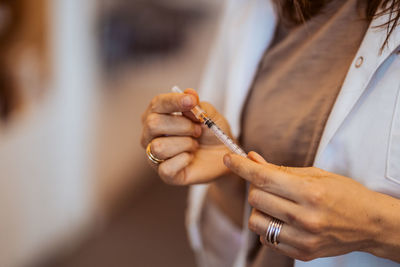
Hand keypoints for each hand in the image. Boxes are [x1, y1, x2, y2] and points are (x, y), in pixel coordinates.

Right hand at [141, 89, 232, 184]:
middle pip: (153, 124)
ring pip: (159, 147)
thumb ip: (197, 105)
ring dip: (184, 144)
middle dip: (182, 125)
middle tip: (197, 130)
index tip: (191, 101)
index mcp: (158, 114)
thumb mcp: (209, 114)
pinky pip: (166, 168)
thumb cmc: (211, 132)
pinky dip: (183, 160)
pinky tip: (190, 157)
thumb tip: (189, 93)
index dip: (173, 101)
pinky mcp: (165, 174)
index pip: (157, 104)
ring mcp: (155, 155)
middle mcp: (151, 134)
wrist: (224, 154)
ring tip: (194, 144)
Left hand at [223, 151, 382, 260]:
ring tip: (276, 204)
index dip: (241, 166)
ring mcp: (303, 239)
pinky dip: (268, 226)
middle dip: (256, 187)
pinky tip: (282, 219)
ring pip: (256, 221)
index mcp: (310, 193)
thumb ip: (280, 169)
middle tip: (269, 184)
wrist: (370, 224)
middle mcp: (305, 218)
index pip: (263, 178)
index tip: (229, 158)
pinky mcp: (302, 253)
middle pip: (256, 198)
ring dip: (259, 209)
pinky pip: (267, 239)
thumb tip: (252, 158)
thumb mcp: (316, 174)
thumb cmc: (345, 194)